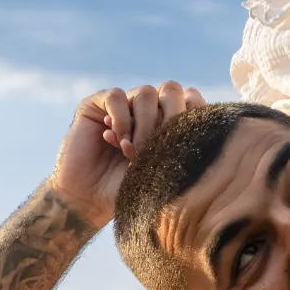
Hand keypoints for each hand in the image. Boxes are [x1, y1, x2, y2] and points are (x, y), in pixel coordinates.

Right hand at [49, 82, 205, 228]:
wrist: (89, 199)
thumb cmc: (129, 191)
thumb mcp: (162, 174)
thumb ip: (182, 149)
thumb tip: (200, 129)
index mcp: (170, 121)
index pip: (192, 100)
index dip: (190, 116)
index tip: (182, 146)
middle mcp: (148, 109)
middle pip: (171, 90)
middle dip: (167, 121)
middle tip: (156, 151)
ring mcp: (124, 105)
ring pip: (146, 93)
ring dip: (143, 125)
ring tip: (131, 153)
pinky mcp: (98, 104)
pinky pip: (116, 96)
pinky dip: (120, 119)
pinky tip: (115, 141)